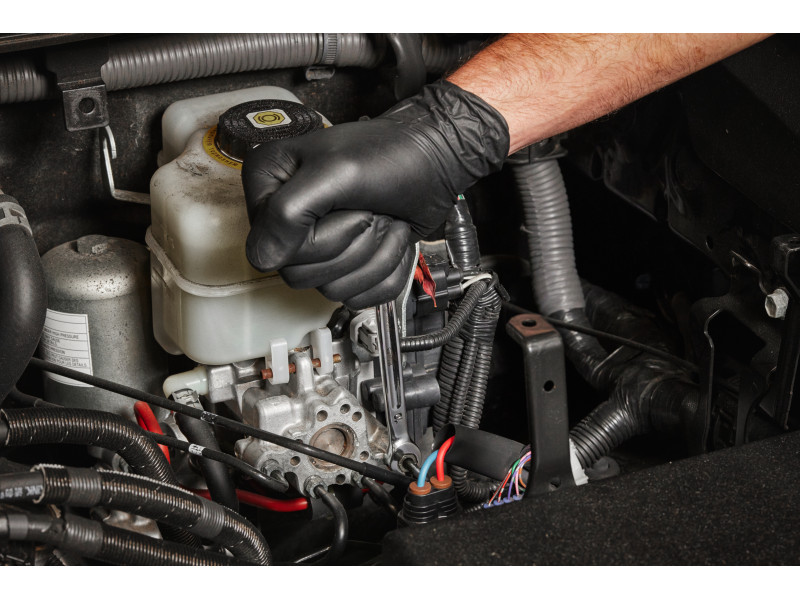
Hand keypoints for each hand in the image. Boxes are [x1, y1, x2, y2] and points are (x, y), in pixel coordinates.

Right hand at [242, 80, 508, 308]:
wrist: (434, 161)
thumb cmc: (392, 153)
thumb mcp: (336, 172)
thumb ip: (288, 213)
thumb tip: (262, 259)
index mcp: (269, 185)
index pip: (270, 250)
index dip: (318, 238)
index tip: (346, 205)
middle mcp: (286, 217)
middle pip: (300, 276)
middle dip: (351, 245)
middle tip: (369, 210)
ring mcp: (316, 244)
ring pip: (333, 289)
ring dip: (373, 256)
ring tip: (382, 219)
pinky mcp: (346, 263)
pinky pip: (359, 295)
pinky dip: (386, 269)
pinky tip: (389, 238)